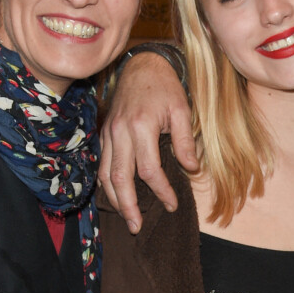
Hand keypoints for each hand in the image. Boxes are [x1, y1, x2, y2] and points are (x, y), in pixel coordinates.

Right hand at [99, 51, 196, 233]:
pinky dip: (106, 182)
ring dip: (114, 199)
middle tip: (137, 226)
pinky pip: (102, 163)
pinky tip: (115, 194)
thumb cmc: (165, 86)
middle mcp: (120, 131)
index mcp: (141, 126)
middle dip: (128, 206)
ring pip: (106, 174)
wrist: (142, 65)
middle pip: (120, 178)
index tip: (172, 204)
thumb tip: (191, 169)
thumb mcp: (182, 109)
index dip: (161, 191)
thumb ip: (185, 140)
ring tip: (126, 217)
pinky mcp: (104, 132)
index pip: (149, 170)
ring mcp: (109, 132)